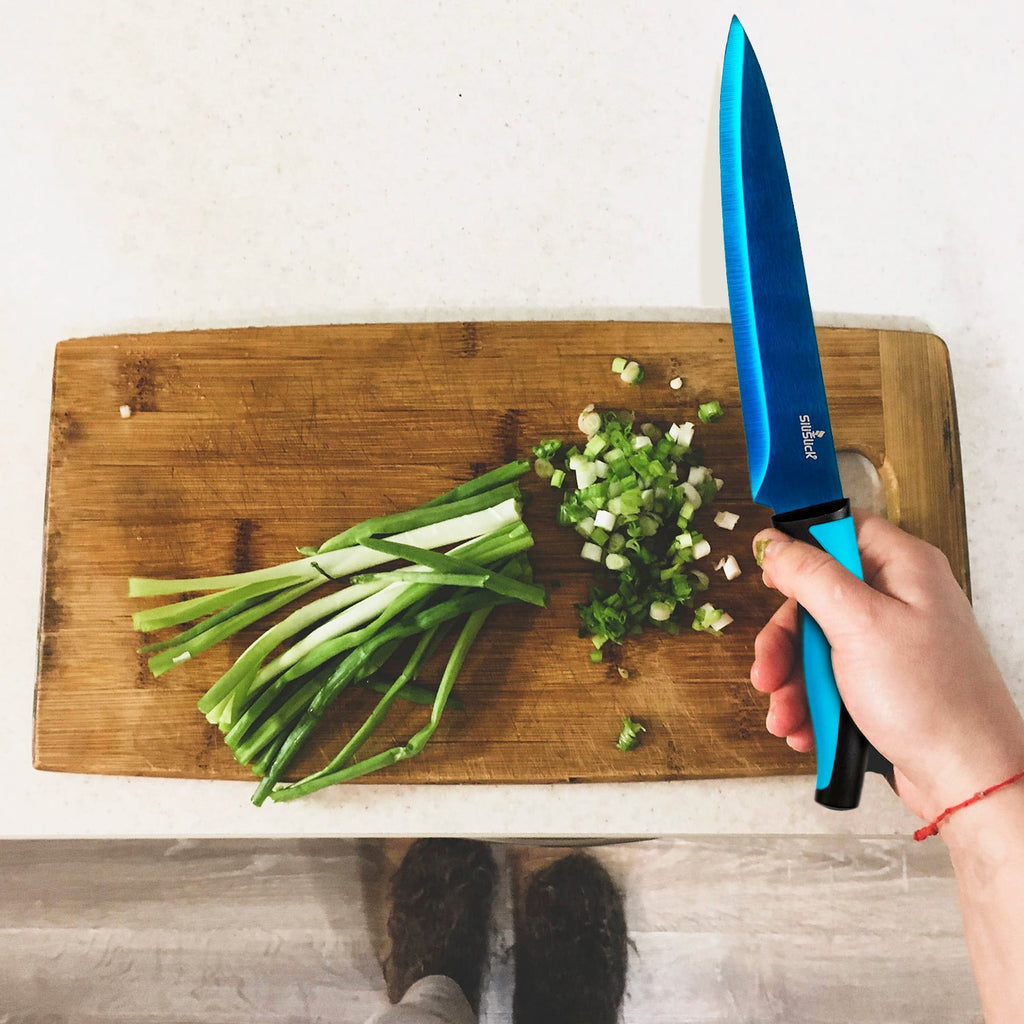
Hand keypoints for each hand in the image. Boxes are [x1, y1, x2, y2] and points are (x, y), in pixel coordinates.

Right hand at [750, 510, 1023, 820]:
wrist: (966, 779)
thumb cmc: (934, 702)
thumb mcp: (859, 625)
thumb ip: (810, 576)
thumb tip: (774, 543)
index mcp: (903, 568)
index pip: (841, 530)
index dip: (800, 549)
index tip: (771, 576)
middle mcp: (899, 600)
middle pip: (816, 597)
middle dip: (785, 643)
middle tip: (769, 672)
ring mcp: (889, 643)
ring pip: (816, 645)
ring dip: (792, 682)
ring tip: (787, 714)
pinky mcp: (881, 682)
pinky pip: (829, 680)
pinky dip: (810, 704)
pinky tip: (807, 728)